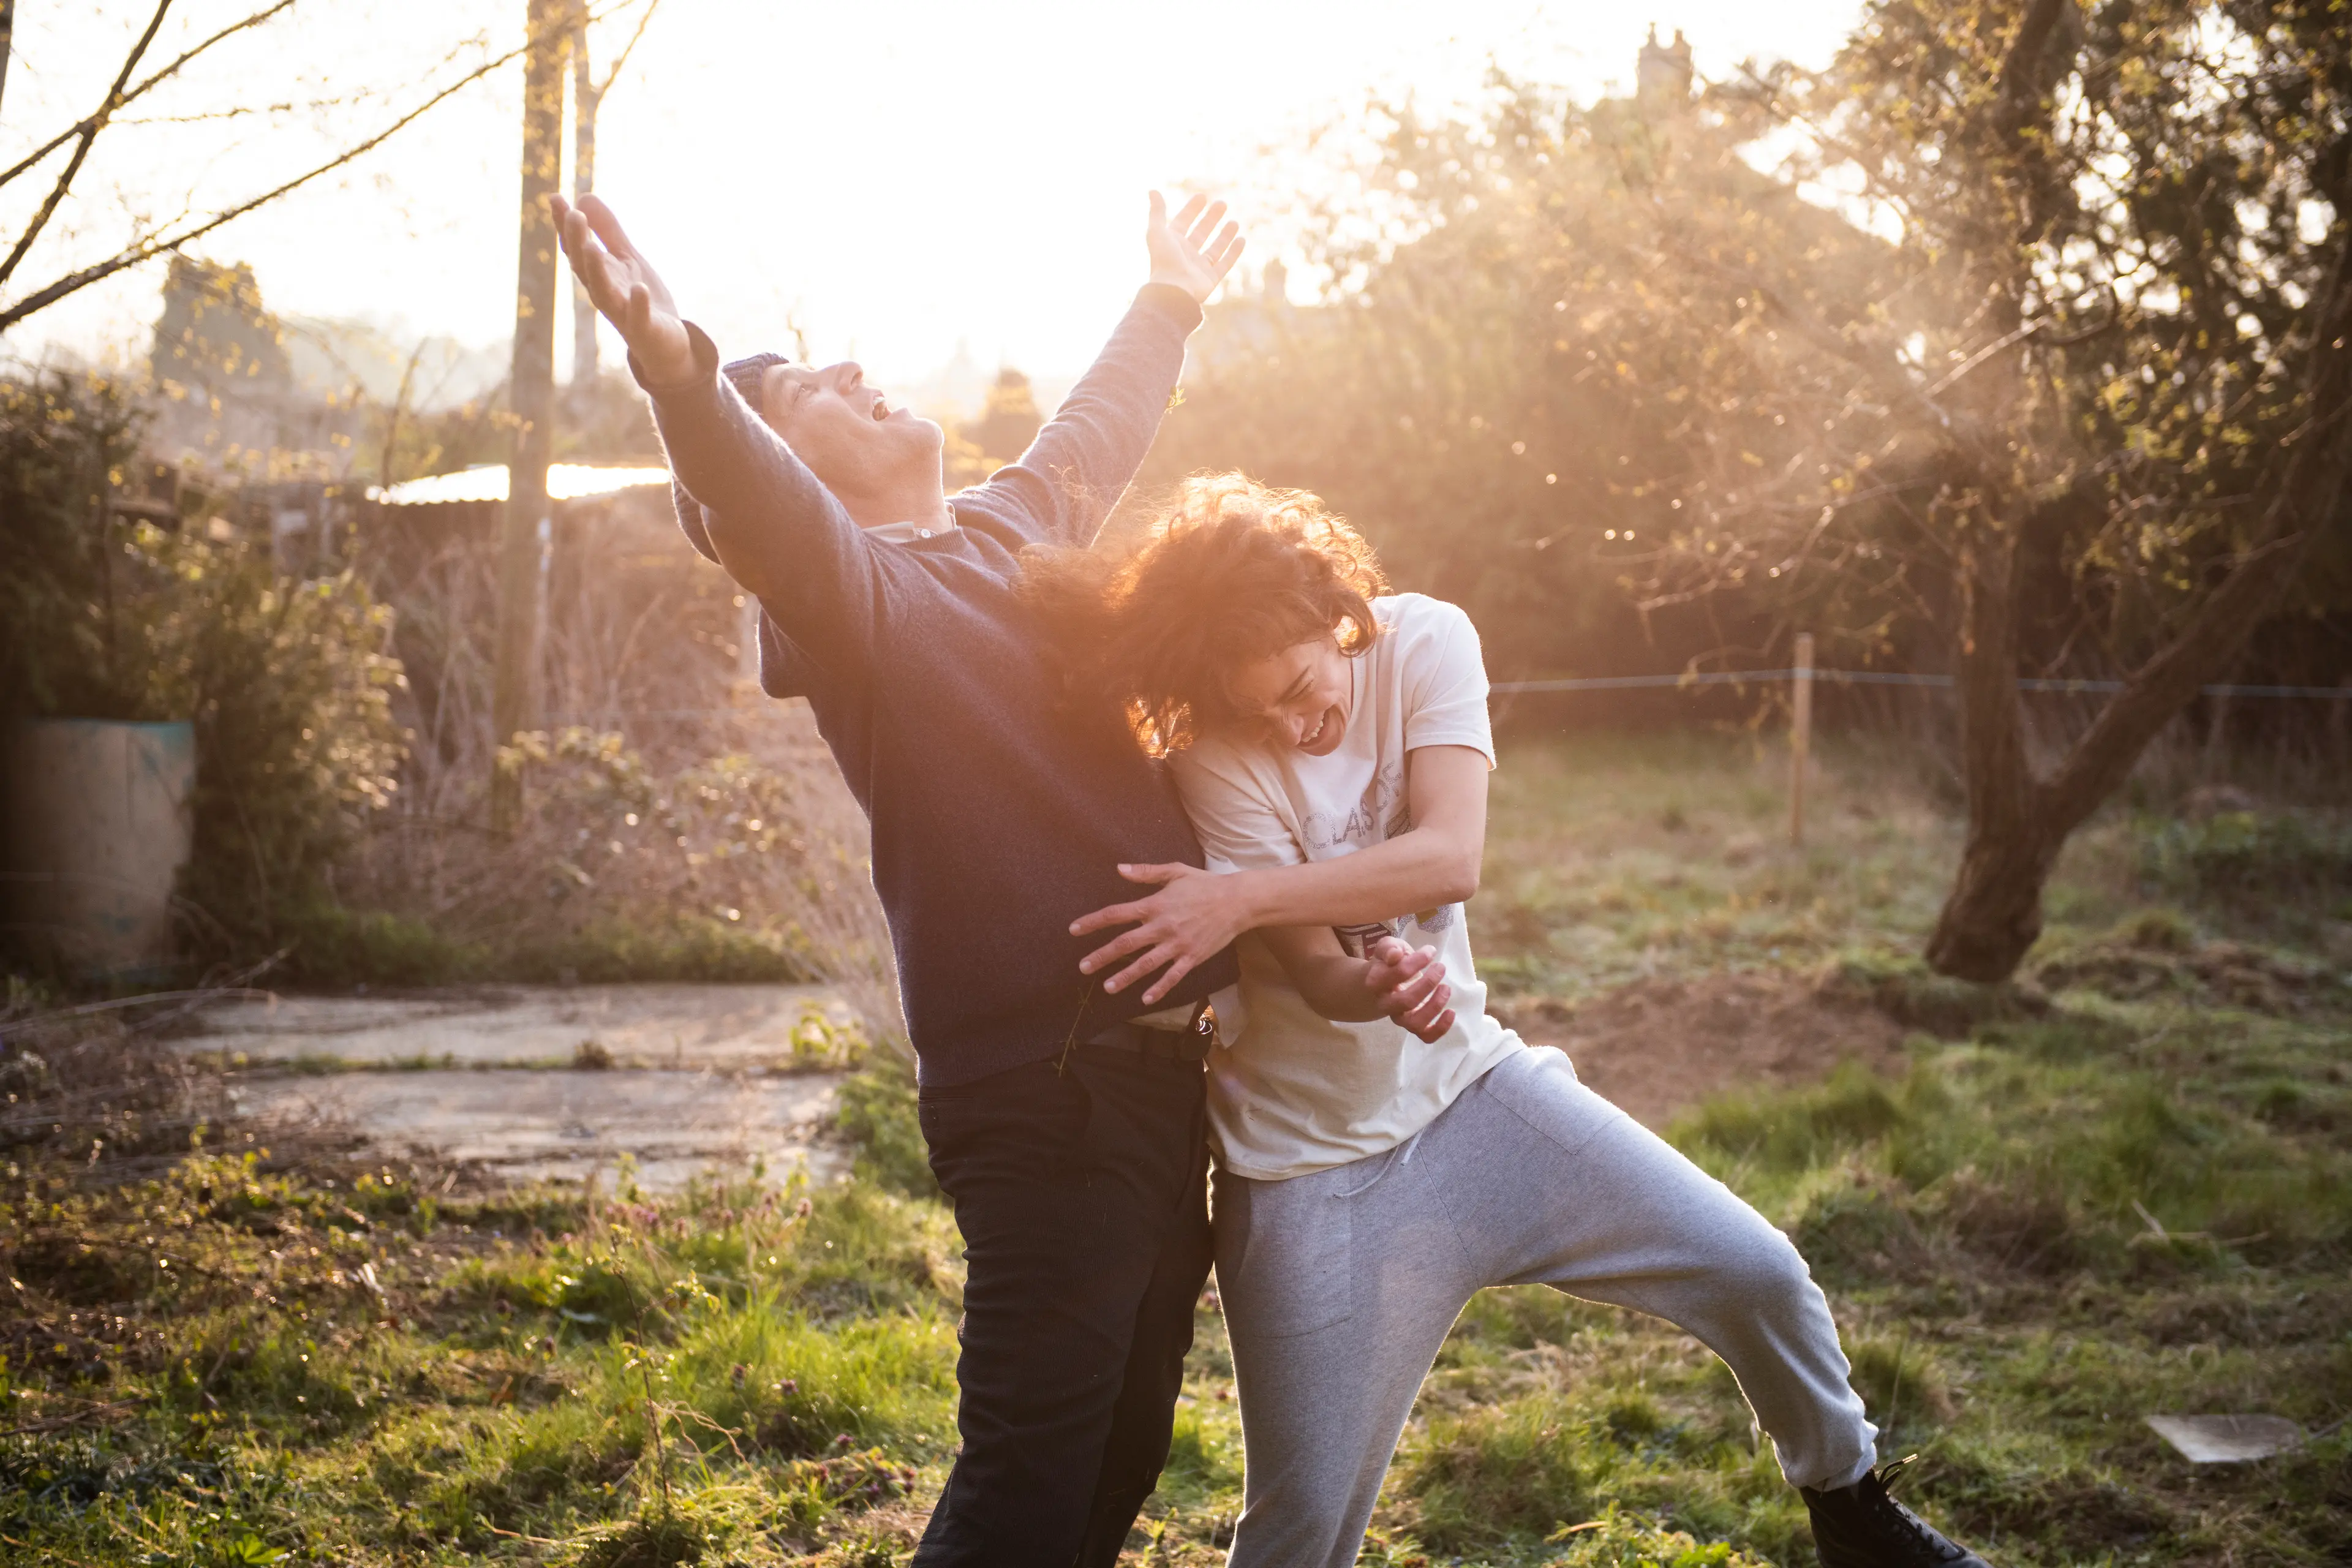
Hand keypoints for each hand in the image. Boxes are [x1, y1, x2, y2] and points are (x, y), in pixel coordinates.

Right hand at [552, 193, 694, 385]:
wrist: (666, 345)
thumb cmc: (641, 300)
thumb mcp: (627, 260)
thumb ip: (608, 231)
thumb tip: (582, 197)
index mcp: (599, 275)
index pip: (577, 248)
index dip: (565, 225)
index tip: (555, 197)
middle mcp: (605, 293)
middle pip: (585, 268)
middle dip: (578, 242)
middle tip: (573, 215)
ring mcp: (623, 313)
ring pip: (603, 293)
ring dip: (596, 270)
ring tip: (592, 247)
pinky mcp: (645, 330)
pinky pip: (639, 317)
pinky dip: (637, 304)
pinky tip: (639, 288)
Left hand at [1071, 862, 1251, 1005]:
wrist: (1238, 901)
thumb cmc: (1205, 884)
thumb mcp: (1175, 872)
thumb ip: (1146, 873)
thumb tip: (1119, 869)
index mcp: (1155, 904)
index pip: (1116, 914)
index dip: (1093, 922)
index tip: (1074, 930)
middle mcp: (1162, 926)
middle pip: (1126, 944)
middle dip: (1102, 956)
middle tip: (1083, 967)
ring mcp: (1177, 944)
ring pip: (1146, 964)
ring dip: (1125, 976)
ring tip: (1107, 987)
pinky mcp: (1192, 957)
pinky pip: (1173, 976)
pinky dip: (1159, 988)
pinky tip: (1145, 999)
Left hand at [1146, 190, 1244, 304]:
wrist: (1173, 290)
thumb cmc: (1164, 260)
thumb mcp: (1157, 231)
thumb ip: (1157, 211)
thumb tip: (1152, 190)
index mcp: (1172, 243)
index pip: (1183, 221)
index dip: (1192, 209)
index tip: (1202, 197)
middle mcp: (1186, 254)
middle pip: (1201, 232)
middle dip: (1211, 218)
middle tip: (1222, 204)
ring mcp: (1199, 267)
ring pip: (1215, 247)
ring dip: (1225, 234)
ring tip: (1234, 221)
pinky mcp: (1210, 279)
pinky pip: (1225, 263)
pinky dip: (1234, 252)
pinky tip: (1241, 239)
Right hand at [1367, 936, 1454, 1043]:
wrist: (1380, 986)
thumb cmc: (1388, 963)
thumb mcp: (1387, 947)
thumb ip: (1389, 947)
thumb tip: (1395, 954)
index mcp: (1376, 982)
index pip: (1396, 974)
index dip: (1417, 962)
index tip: (1430, 952)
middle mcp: (1385, 1003)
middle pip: (1406, 1001)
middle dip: (1428, 984)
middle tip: (1440, 967)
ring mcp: (1399, 1017)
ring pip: (1415, 1022)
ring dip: (1435, 1005)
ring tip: (1446, 988)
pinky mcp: (1413, 1026)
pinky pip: (1425, 1036)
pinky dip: (1440, 1028)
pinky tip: (1451, 1012)